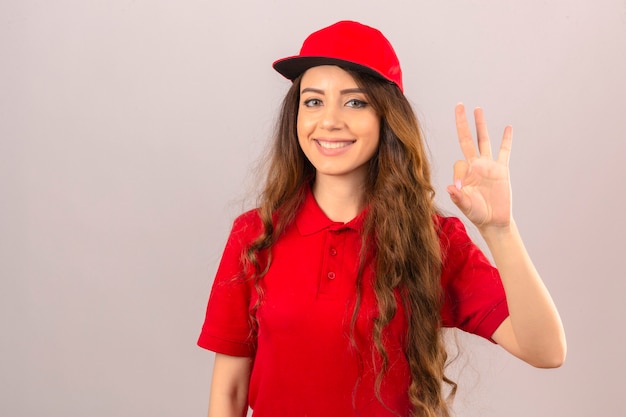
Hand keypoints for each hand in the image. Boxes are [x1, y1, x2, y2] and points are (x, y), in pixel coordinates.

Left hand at [446, 103, 512, 229]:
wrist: (493, 220)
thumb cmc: (477, 214)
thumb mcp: (465, 206)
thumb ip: (459, 197)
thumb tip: (451, 187)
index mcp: (464, 173)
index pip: (458, 163)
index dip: (459, 175)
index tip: (461, 188)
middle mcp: (475, 165)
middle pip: (467, 139)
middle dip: (462, 123)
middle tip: (459, 105)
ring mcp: (488, 166)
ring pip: (484, 140)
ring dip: (480, 125)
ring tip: (477, 109)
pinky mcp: (502, 170)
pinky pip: (504, 152)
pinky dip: (506, 140)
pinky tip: (507, 127)